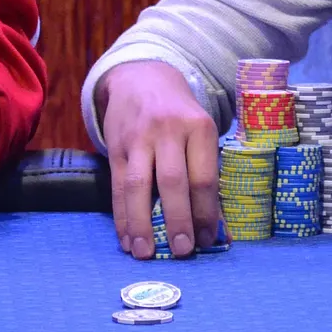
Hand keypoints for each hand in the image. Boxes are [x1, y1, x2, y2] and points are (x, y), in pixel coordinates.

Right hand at [97, 61, 219, 258]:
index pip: (204, 176)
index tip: (209, 240)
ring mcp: (138, 138)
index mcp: (199, 127)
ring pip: (139, 186)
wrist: (143, 78)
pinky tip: (127, 239)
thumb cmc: (180, 114)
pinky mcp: (115, 147)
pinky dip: (121, 216)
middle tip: (183, 252)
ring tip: (146, 253)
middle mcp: (169, 131)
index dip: (206, 213)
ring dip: (142, 224)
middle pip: (173, 182)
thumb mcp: (200, 130)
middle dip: (178, 221)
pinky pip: (116, 187)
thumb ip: (205, 169)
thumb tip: (215, 226)